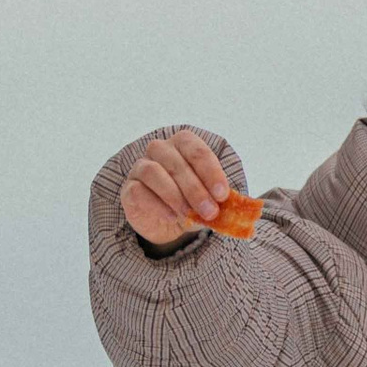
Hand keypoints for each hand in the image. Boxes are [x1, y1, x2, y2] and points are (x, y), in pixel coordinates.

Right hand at [120, 128, 234, 251]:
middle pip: (176, 163)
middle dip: (196, 189)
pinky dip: (157, 205)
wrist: (167, 221)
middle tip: (210, 211)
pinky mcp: (129, 188)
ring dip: (175, 195)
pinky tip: (171, 216)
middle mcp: (160, 150)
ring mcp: (140, 167)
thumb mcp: (210, 199)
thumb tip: (237, 207)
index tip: (222, 194)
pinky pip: (138, 191)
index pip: (196, 150)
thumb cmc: (192, 202)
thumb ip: (221, 199)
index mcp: (183, 144)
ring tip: (189, 214)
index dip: (211, 171)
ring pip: (154, 172)